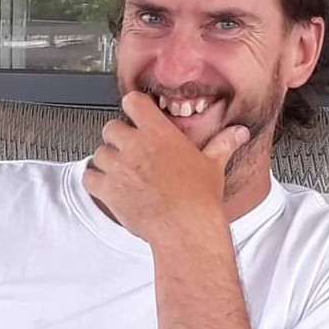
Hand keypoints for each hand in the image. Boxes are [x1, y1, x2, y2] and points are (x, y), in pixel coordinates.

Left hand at [83, 91, 249, 244]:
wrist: (185, 227)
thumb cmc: (199, 197)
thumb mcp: (213, 165)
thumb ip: (223, 143)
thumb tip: (238, 133)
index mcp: (158, 132)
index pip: (133, 102)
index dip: (133, 107)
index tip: (136, 115)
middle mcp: (135, 145)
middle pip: (111, 127)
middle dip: (117, 137)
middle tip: (128, 149)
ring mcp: (119, 167)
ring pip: (99, 152)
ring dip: (107, 161)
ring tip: (120, 172)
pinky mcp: (108, 189)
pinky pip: (89, 177)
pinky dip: (95, 181)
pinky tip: (106, 186)